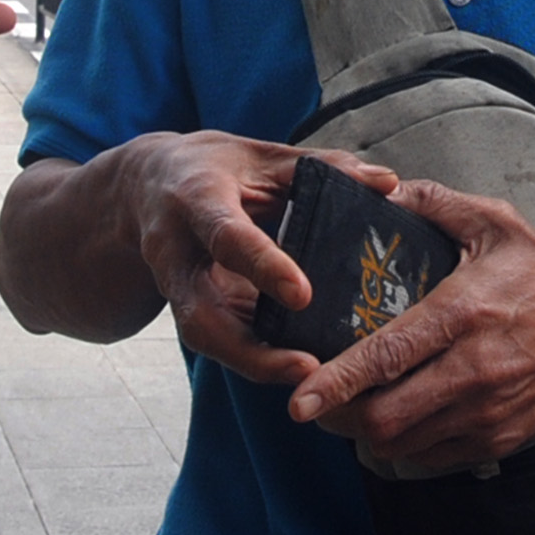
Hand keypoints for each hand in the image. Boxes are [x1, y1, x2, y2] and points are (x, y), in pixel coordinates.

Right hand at [103, 131, 396, 380]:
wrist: (146, 189)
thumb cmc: (217, 170)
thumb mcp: (263, 156)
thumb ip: (323, 168)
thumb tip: (388, 183)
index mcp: (197, 200)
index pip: (226, 236)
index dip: (261, 266)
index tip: (302, 295)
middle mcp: (176, 252)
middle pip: (200, 314)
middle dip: (249, 349)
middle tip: (307, 367)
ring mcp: (177, 289)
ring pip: (205, 339)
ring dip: (254, 366)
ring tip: (312, 379)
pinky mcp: (189, 311)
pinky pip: (220, 343)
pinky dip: (258, 360)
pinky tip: (304, 370)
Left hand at [287, 177, 534, 468]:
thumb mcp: (498, 226)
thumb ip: (437, 204)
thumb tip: (386, 189)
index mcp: (462, 315)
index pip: (385, 358)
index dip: (335, 383)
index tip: (299, 399)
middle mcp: (472, 371)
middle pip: (384, 418)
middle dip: (341, 417)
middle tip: (319, 400)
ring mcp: (485, 413)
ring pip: (402, 445)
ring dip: (369, 432)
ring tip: (355, 408)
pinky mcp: (496, 440)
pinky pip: (430, 458)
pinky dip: (405, 445)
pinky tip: (400, 417)